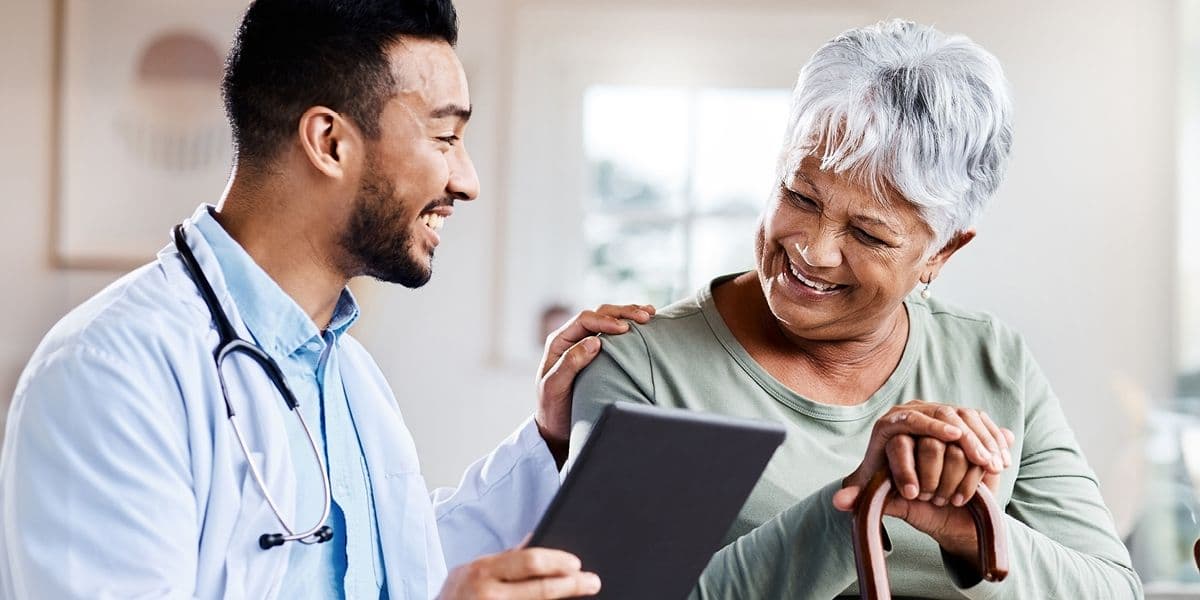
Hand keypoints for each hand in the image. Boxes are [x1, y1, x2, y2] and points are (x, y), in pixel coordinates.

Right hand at [437, 547, 600, 598]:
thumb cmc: (456, 597)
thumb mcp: (475, 571)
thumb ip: (505, 559)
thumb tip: (534, 540)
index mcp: (483, 571)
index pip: (529, 561)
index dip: (558, 562)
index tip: (577, 564)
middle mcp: (488, 593)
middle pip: (541, 589)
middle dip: (572, 585)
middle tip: (592, 582)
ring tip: (580, 596)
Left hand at [536, 304, 654, 466]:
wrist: (555, 426)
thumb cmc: (552, 409)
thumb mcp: (555, 387)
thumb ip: (570, 363)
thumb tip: (594, 341)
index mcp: (559, 341)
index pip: (584, 320)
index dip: (605, 321)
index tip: (625, 329)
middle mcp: (572, 338)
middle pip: (598, 314)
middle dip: (622, 313)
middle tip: (645, 316)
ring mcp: (584, 343)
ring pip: (608, 319)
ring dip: (628, 314)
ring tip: (650, 313)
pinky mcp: (597, 353)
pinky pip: (613, 333)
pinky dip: (629, 325)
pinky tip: (645, 325)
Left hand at [832, 401, 1014, 564]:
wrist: (924, 486)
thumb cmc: (899, 491)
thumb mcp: (881, 496)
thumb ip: (862, 498)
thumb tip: (839, 502)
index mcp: (889, 425)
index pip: (908, 419)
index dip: (930, 427)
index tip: (951, 438)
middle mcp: (913, 411)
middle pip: (941, 414)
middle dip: (964, 437)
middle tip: (979, 458)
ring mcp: (940, 412)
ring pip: (964, 416)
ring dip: (982, 440)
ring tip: (991, 464)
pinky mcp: (962, 418)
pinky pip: (981, 421)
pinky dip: (993, 439)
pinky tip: (1000, 460)